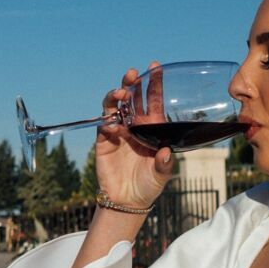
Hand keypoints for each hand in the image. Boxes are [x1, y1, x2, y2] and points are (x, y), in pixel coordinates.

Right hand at [93, 63, 174, 209]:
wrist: (127, 201)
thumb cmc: (148, 185)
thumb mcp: (162, 175)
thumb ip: (164, 164)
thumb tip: (165, 151)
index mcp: (152, 128)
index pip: (153, 100)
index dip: (154, 84)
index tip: (155, 67)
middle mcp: (135, 125)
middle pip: (132, 97)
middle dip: (132, 83)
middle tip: (133, 74)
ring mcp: (118, 131)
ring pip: (115, 106)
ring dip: (117, 96)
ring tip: (121, 91)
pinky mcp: (104, 140)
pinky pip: (104, 124)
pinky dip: (107, 120)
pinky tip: (113, 122)